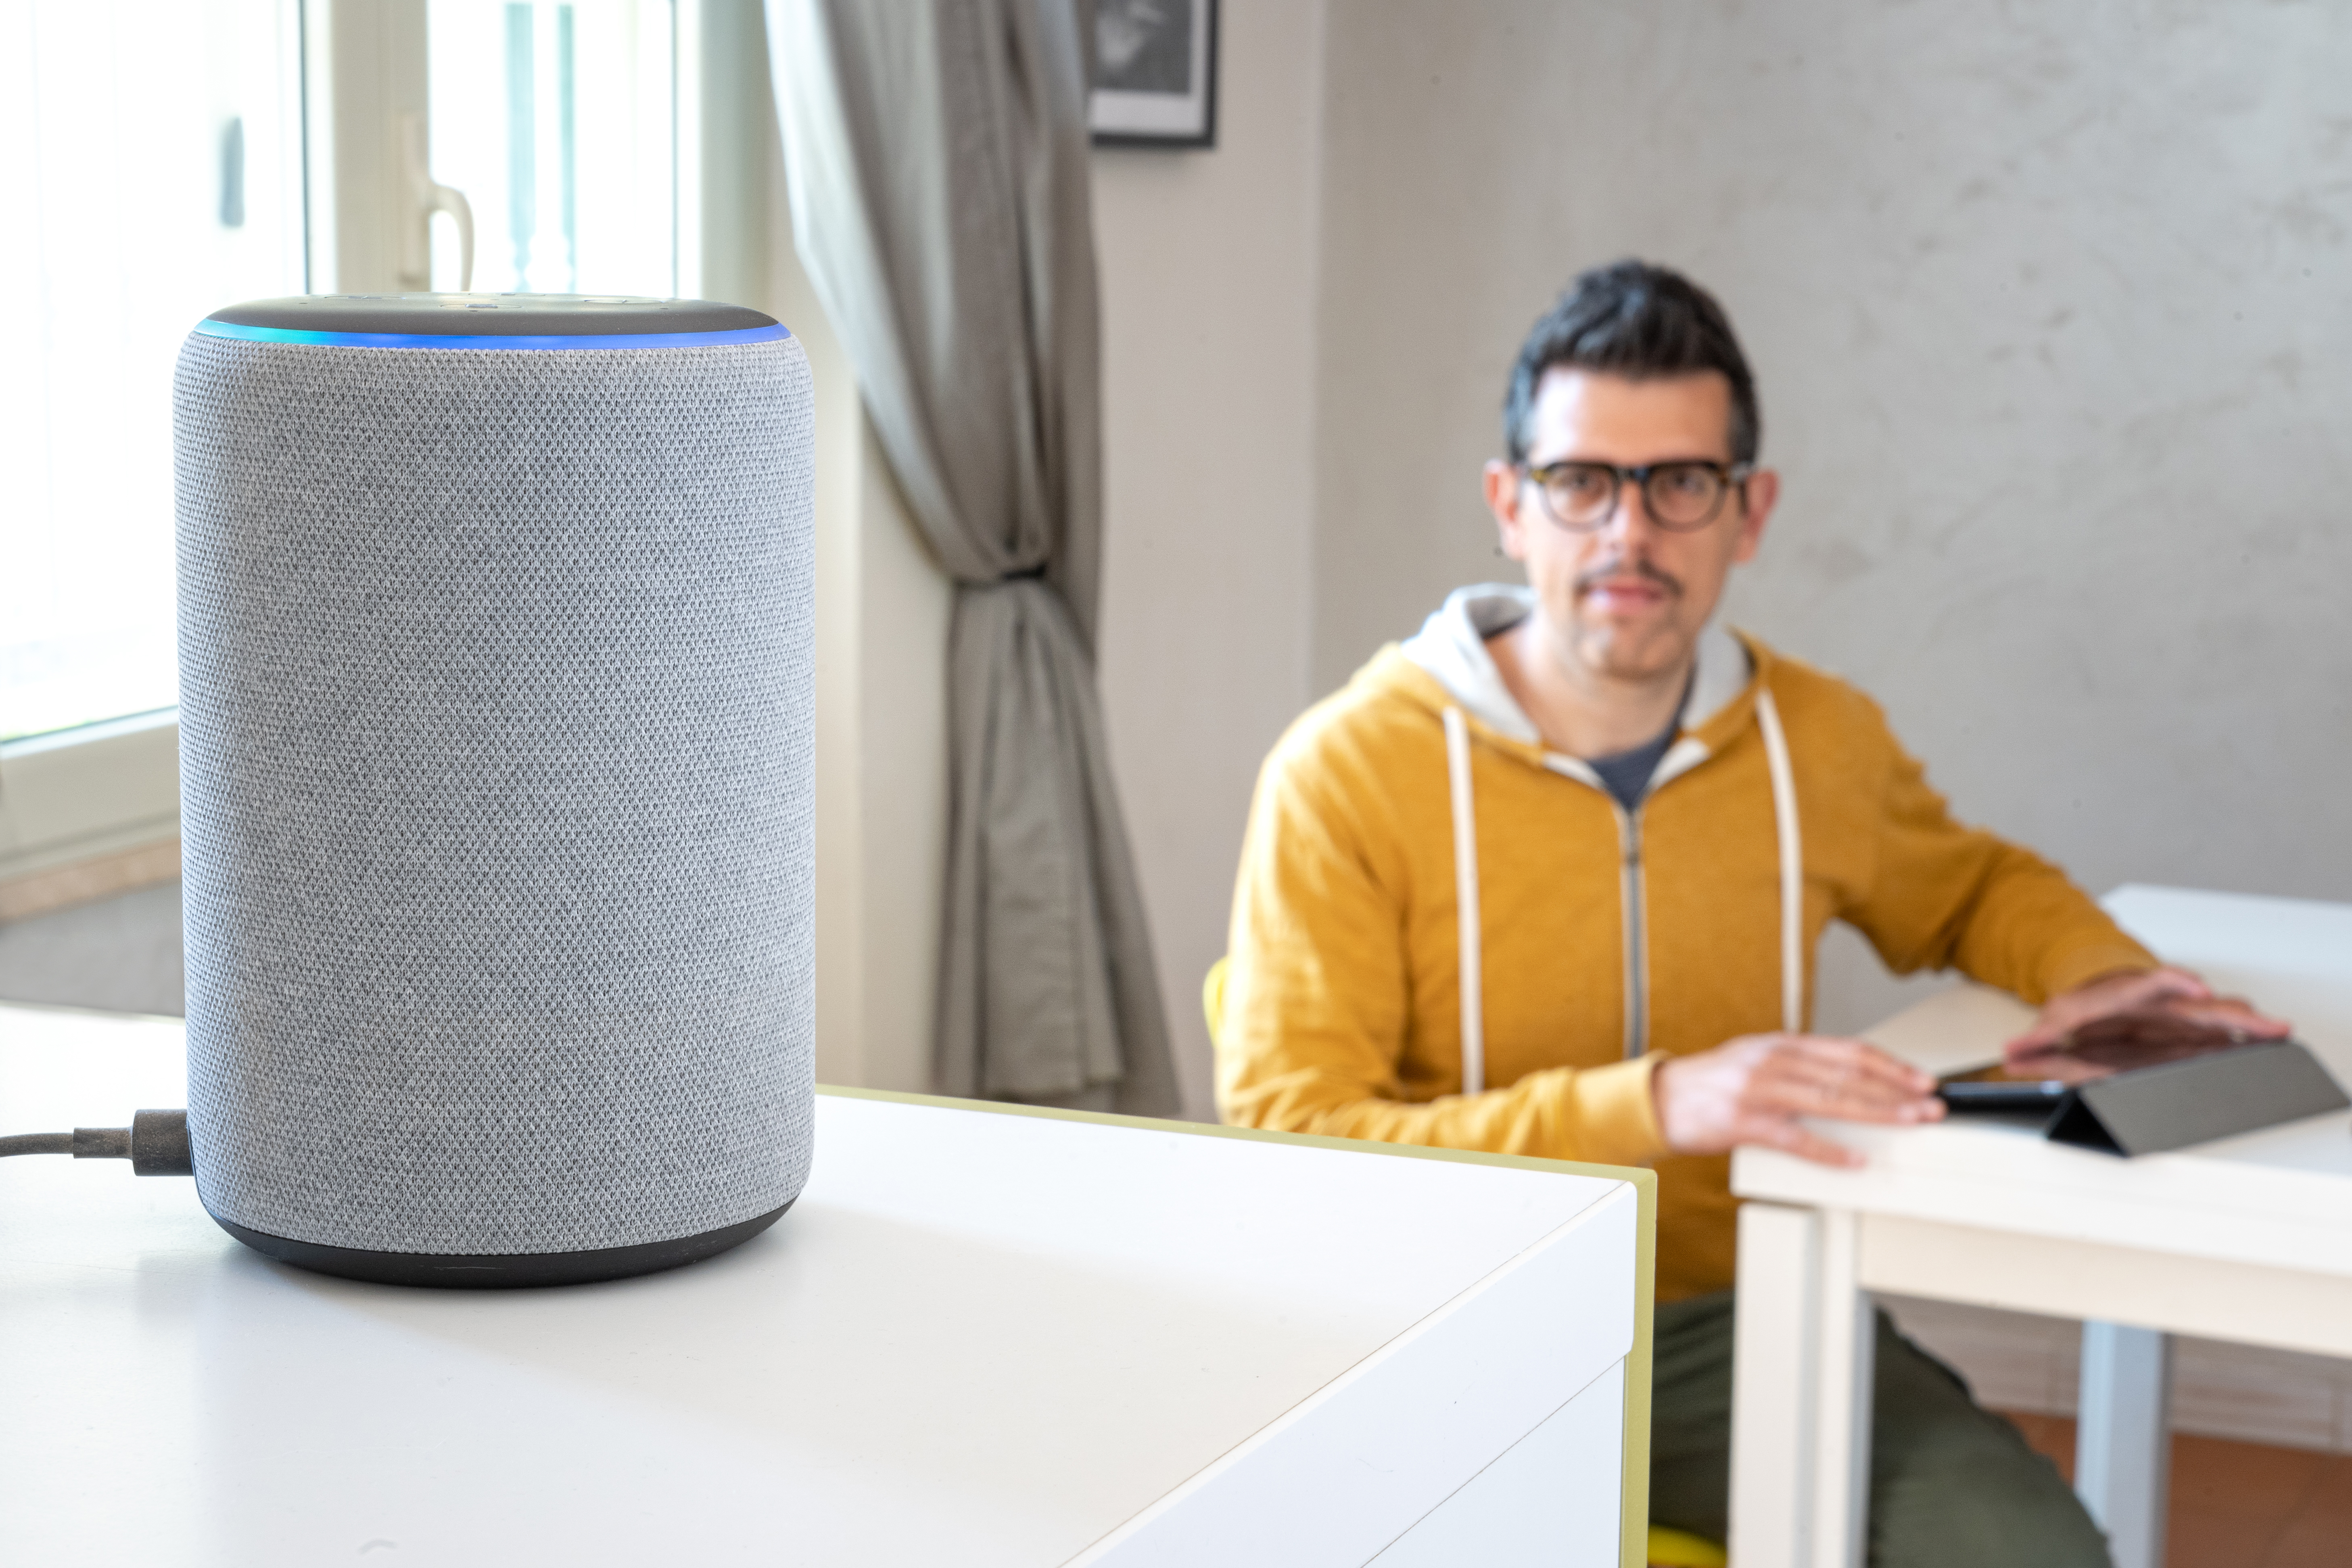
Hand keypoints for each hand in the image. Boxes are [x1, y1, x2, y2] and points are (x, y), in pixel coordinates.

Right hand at [1650, 1033, 1944, 1168]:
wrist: (1659, 1099)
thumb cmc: (1711, 1084)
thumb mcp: (1757, 1061)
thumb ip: (1799, 1067)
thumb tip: (1851, 1081)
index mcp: (1780, 1044)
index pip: (1847, 1050)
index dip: (1890, 1064)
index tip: (1921, 1078)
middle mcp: (1773, 1061)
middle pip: (1847, 1074)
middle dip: (1896, 1090)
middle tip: (1931, 1104)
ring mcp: (1758, 1091)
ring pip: (1831, 1100)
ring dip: (1877, 1113)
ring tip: (1909, 1122)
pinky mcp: (1744, 1124)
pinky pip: (1796, 1139)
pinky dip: (1830, 1151)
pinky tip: (1855, 1160)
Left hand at [2003, 966, 2289, 1064]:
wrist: (2096, 994)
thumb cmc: (2083, 1009)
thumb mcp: (2056, 1020)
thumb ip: (2037, 1040)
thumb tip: (2012, 1052)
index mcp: (2128, 994)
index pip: (2153, 983)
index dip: (2175, 982)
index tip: (2196, 985)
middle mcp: (2162, 1002)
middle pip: (2201, 1003)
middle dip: (2232, 1011)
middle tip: (2262, 1020)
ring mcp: (2183, 1016)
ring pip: (2222, 1016)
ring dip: (2250, 1024)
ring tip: (2279, 1031)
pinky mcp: (2194, 1032)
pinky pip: (2225, 1034)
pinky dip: (2247, 1038)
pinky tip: (2272, 1045)